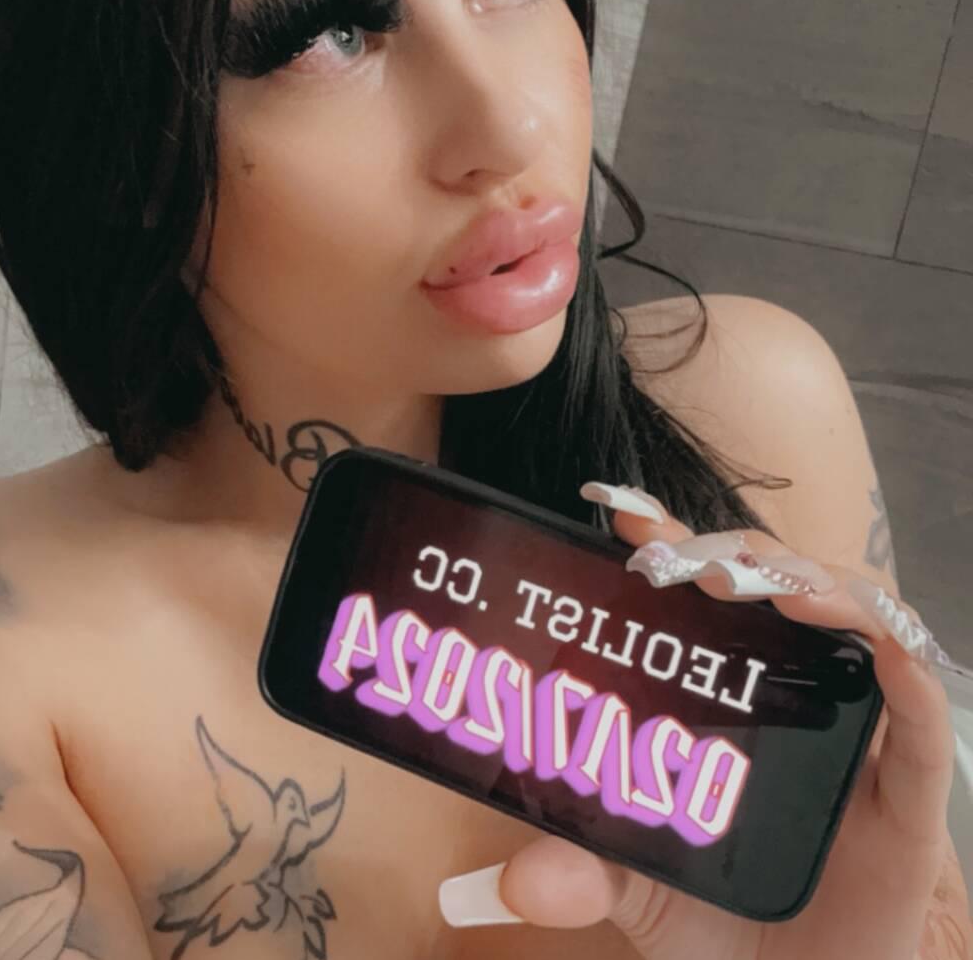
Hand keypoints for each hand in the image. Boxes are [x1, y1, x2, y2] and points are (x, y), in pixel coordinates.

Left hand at [438, 485, 957, 959]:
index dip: (672, 543)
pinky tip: (872, 645)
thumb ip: (579, 875)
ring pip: (855, 619)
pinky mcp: (907, 788)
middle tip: (690, 562)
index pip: (704, 590)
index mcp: (724, 691)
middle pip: (777, 584)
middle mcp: (793, 690)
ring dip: (815, 583)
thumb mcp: (636, 889)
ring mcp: (854, 729)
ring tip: (770, 586)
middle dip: (737, 555)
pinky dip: (903, 666)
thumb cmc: (721, 922)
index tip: (626, 519)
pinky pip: (921, 714)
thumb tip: (517, 877)